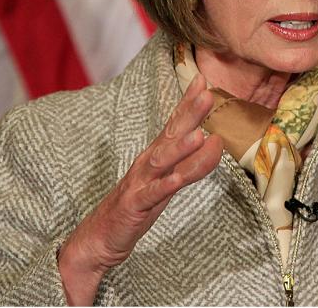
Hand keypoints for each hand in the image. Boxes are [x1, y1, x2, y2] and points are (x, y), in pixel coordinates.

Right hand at [58, 74, 222, 304]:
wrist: (100, 238)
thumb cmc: (139, 204)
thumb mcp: (170, 182)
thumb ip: (193, 162)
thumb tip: (216, 140)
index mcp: (156, 155)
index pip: (175, 124)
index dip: (189, 102)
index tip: (204, 80)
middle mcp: (147, 163)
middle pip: (171, 135)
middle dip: (189, 115)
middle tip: (207, 95)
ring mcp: (139, 183)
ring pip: (162, 162)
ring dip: (180, 148)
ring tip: (199, 135)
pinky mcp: (134, 206)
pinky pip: (151, 195)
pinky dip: (164, 185)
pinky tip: (177, 178)